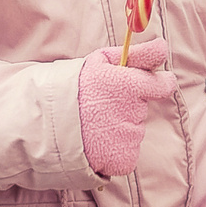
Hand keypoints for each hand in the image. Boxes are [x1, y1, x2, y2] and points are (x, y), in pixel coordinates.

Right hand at [77, 38, 171, 176]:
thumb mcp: (100, 62)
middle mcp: (131, 111)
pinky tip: (98, 142)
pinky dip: (116, 150)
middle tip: (102, 105)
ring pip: (135, 130)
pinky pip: (129, 152)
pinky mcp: (123, 159)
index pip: (163, 84)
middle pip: (143, 107)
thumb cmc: (73, 88)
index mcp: (126, 85)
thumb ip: (136, 54)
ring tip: (95, 124)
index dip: (160, 83)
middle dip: (129, 105)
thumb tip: (162, 47)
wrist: (43, 126)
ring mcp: (128, 137)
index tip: (156, 82)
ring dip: (121, 128)